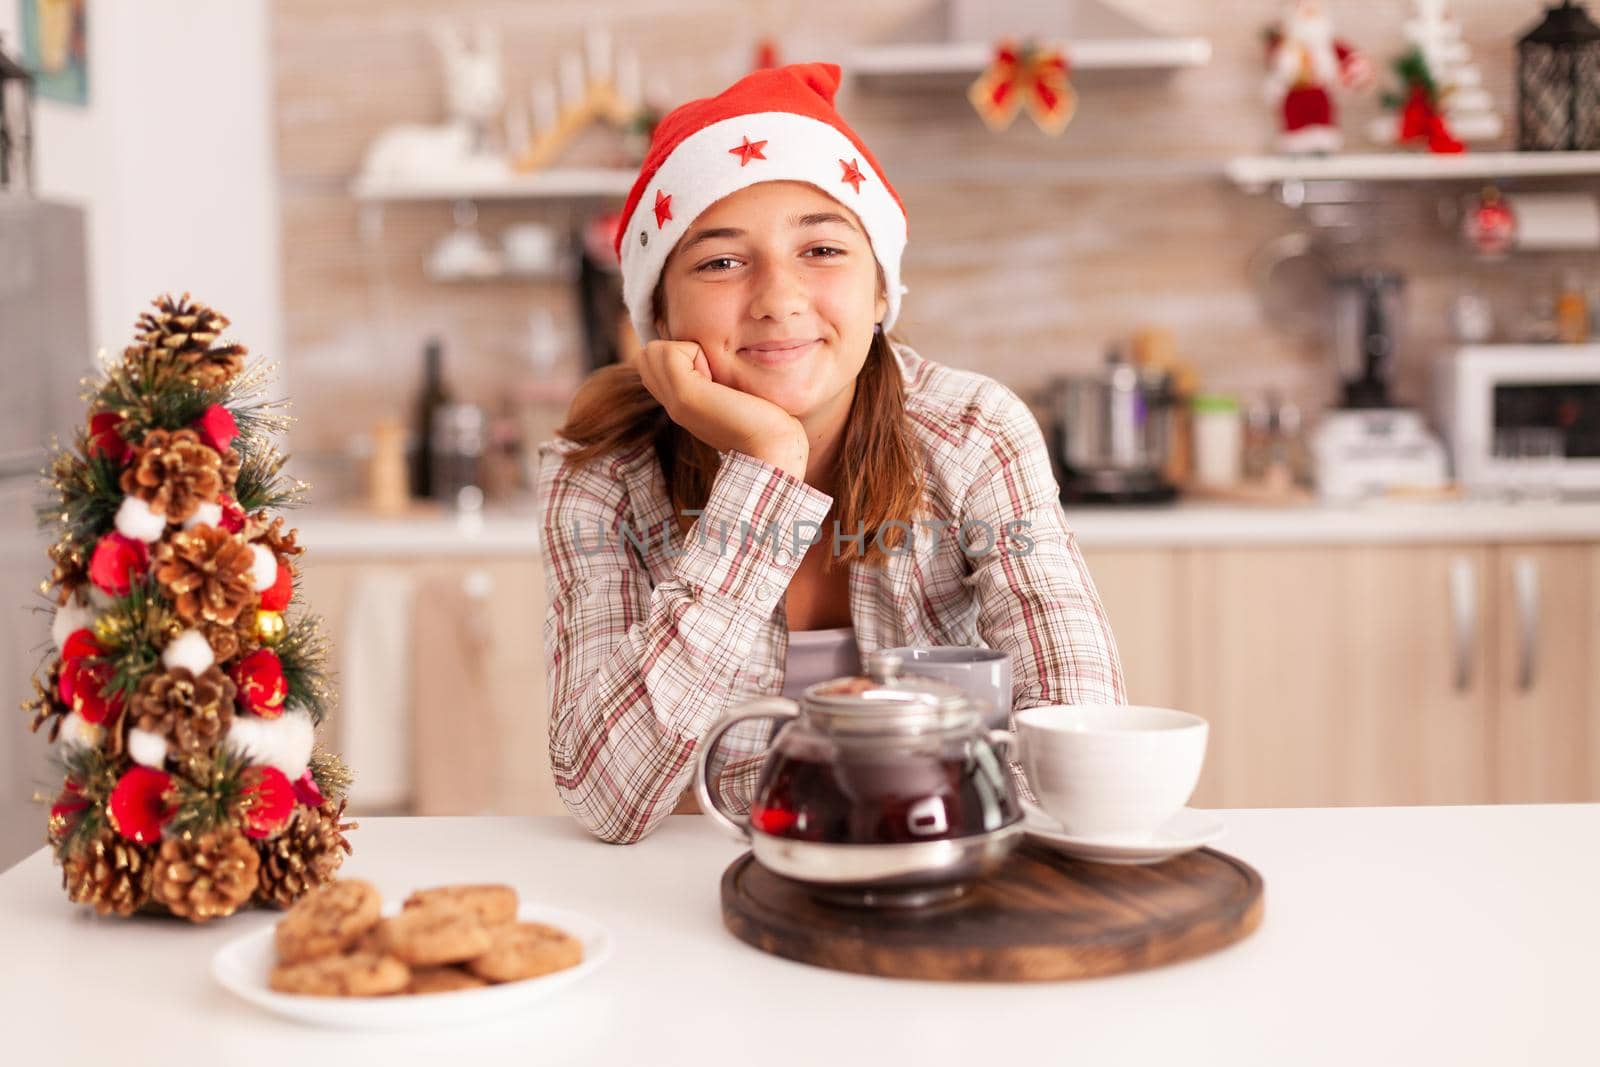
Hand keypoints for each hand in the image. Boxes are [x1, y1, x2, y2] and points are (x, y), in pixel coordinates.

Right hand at [637, 340, 808, 478]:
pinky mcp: (684, 396)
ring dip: (687, 351)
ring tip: (714, 378)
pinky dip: (696, 353)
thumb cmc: (765, 419)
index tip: (714, 377)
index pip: (654, 360)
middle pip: (649, 353)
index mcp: (680, 402)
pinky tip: (716, 381)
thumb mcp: (731, 392)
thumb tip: (706, 352)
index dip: (682, 354)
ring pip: (654, 350)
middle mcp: (671, 403)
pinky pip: (670, 350)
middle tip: (712, 374)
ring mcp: (673, 402)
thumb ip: (712, 376)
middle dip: (680, 350)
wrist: (773, 447)